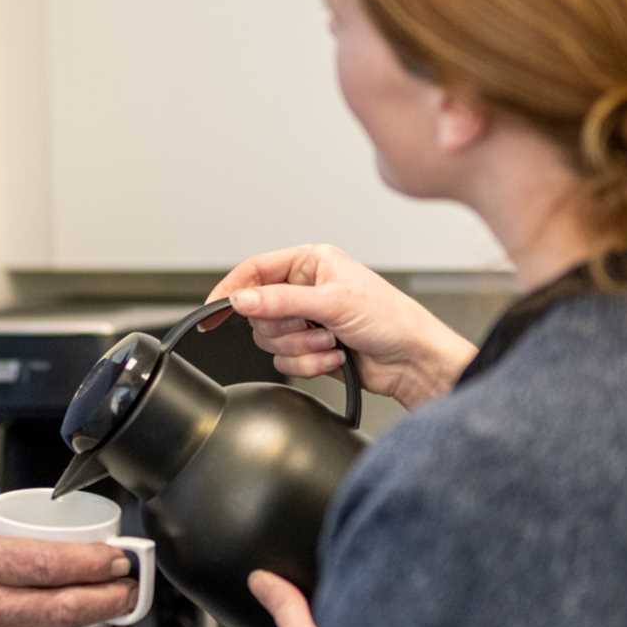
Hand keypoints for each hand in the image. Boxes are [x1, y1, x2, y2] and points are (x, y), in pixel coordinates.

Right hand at [206, 243, 475, 410]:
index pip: (256, 270)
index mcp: (311, 262)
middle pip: (258, 311)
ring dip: (300, 348)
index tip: (213, 310)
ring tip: (331, 342)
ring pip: (270, 339)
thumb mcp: (333, 303)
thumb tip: (241, 298)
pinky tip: (336, 358)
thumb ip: (281, 300)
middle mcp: (306, 288)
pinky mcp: (310, 348)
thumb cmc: (390, 319)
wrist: (413, 361)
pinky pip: (285, 361)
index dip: (232, 288)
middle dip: (285, 327)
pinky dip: (309, 363)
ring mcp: (307, 319)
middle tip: (312, 327)